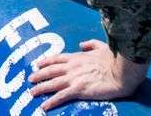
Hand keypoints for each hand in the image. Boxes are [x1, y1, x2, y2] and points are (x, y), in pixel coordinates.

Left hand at [28, 40, 148, 109]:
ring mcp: (74, 78)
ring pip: (52, 83)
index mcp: (77, 57)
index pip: (57, 58)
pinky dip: (52, 101)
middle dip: (39, 75)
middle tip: (30, 79)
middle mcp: (72, 67)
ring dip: (41, 88)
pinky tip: (44, 106)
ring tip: (32, 92)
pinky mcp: (78, 90)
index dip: (46, 61)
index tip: (38, 64)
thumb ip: (90, 44)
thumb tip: (82, 44)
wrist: (121, 71)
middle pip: (51, 70)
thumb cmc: (113, 59)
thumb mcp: (101, 46)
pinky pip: (61, 96)